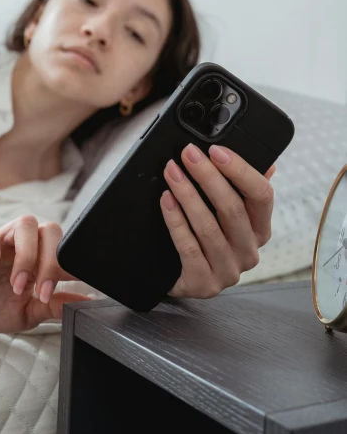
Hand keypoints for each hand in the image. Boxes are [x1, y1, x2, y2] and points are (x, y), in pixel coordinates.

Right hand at [0, 216, 88, 331]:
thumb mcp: (26, 313)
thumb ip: (54, 306)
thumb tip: (86, 303)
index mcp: (40, 259)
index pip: (65, 250)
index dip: (72, 267)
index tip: (72, 290)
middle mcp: (23, 244)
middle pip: (50, 230)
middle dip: (52, 261)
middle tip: (41, 293)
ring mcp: (1, 240)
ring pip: (26, 223)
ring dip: (26, 256)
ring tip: (17, 286)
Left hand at [160, 143, 275, 298]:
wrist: (177, 277)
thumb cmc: (203, 237)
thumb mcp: (225, 212)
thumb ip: (243, 188)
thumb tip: (266, 162)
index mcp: (260, 229)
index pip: (262, 195)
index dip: (240, 170)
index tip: (216, 150)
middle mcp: (249, 252)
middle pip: (233, 208)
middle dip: (207, 176)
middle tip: (188, 154)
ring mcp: (228, 271)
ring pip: (208, 227)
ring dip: (187, 195)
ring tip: (172, 173)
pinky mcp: (204, 284)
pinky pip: (189, 248)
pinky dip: (175, 221)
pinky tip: (166, 201)